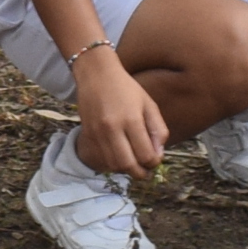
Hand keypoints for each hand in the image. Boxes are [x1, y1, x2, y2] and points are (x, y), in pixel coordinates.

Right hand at [74, 53, 168, 178]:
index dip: (154, 162)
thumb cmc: (126, 88)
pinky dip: (113, 163)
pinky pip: (101, 159)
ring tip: (134, 163)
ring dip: (126, 169)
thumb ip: (158, 130)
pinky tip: (120, 157)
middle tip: (146, 171)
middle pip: (128, 165)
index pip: (145, 154)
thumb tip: (159, 154)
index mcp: (132, 120)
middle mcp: (113, 129)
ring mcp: (98, 133)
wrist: (96, 75)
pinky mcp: (88, 135)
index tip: (156, 159)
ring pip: (113, 165)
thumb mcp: (149, 104)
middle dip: (140, 173)